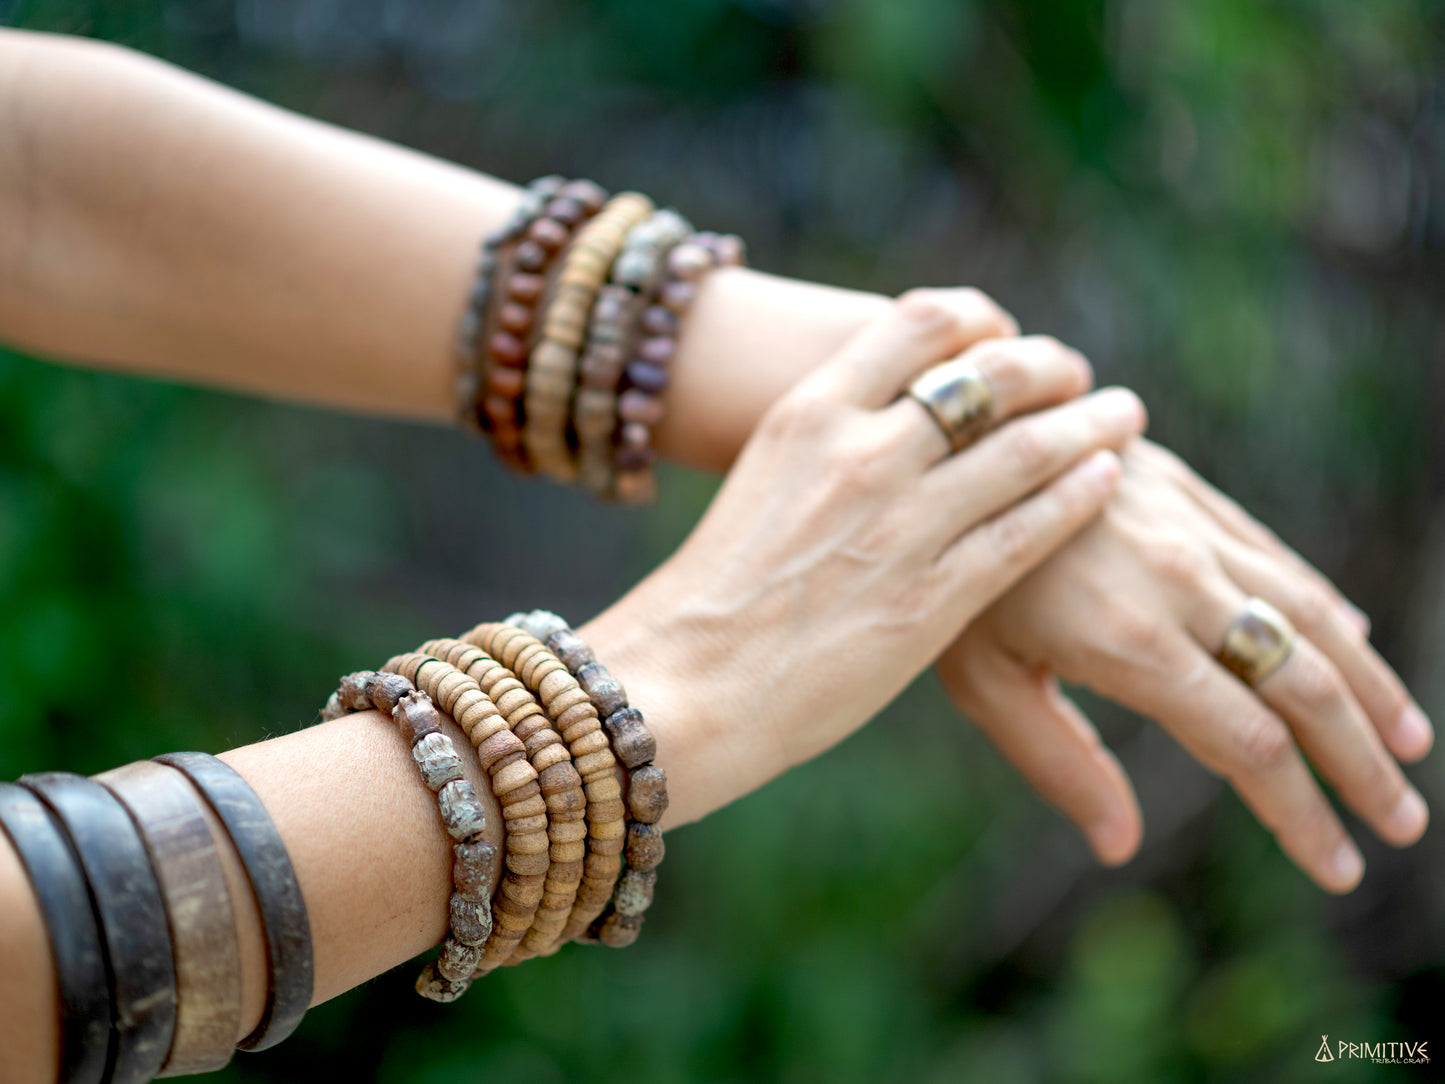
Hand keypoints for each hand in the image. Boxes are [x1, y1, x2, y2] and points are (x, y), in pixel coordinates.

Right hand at [584, 292, 1146, 826]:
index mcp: (806, 414)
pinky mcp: (932, 598)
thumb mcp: (761, 482)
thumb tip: (881, 427)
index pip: (919, 322)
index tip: (1005, 335)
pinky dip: (1080, 496)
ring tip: (1124, 416)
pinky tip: (1108, 483)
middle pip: (991, 375)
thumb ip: (825, 446)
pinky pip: (1030, 528)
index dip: (981, 319)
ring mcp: (900, 524)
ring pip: (1027, 447)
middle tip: (1079, 375)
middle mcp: (859, 453)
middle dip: (1050, 365)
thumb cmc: (711, 595)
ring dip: (1091, 425)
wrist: (680, 686)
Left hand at [939, 438, 1432, 891]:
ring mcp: (1191, 530)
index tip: (1339, 866)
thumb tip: (1120, 845)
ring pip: (1313, 613)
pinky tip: (1354, 639)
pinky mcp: (1188, 492)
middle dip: (1362, 762)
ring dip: (1372, 684)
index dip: (1301, 815)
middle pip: (1304, 685)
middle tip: (1402, 822)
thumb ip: (1056, 760)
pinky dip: (1327, 606)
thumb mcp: (979, 677)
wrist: (953, 437)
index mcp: (1130, 642)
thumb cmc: (953, 570)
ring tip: (1410, 742)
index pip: (1249, 746)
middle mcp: (1179, 582)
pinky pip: (1277, 557)